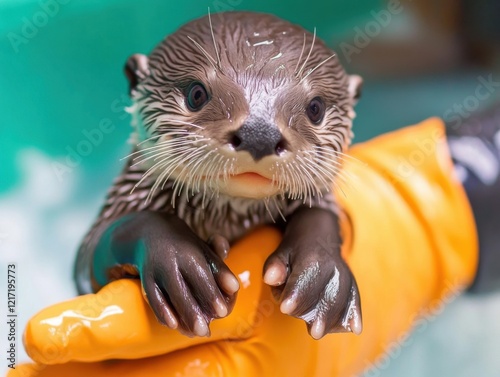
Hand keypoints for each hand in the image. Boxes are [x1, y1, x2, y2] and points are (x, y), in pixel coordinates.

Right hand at [105, 212, 238, 336]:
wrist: (150, 233)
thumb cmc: (187, 246)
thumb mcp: (204, 249)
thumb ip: (221, 267)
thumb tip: (234, 287)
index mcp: (189, 252)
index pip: (202, 276)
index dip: (212, 294)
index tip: (224, 312)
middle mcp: (170, 261)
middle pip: (181, 290)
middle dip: (193, 311)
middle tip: (207, 330)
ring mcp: (156, 272)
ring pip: (166, 298)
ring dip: (181, 316)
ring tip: (196, 333)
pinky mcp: (145, 281)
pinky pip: (153, 300)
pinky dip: (162, 313)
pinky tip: (174, 325)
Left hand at [263, 207, 361, 338]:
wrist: (319, 235)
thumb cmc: (295, 250)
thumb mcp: (280, 253)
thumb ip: (274, 267)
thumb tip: (270, 279)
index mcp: (312, 257)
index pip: (304, 279)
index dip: (294, 295)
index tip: (285, 308)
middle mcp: (332, 266)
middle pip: (325, 293)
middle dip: (317, 312)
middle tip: (310, 330)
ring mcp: (344, 274)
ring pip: (340, 299)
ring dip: (331, 318)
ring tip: (318, 333)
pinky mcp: (351, 283)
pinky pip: (354, 298)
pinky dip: (354, 313)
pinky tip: (354, 328)